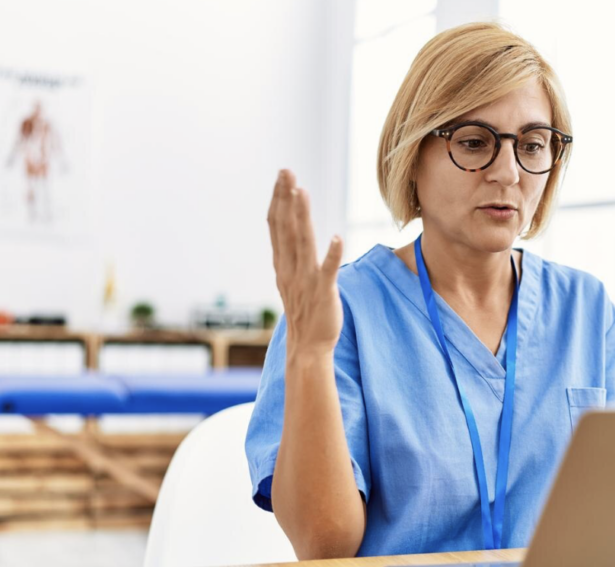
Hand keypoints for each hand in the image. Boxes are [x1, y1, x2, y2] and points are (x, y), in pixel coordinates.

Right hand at [266, 169, 343, 357]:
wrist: (307, 346)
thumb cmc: (304, 311)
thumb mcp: (291, 278)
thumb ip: (290, 254)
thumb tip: (291, 229)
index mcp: (283, 263)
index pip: (277, 225)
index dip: (279, 200)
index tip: (282, 176)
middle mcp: (290, 268)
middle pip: (286, 227)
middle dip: (285, 198)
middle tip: (286, 171)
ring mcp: (306, 280)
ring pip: (302, 243)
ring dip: (302, 216)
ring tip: (302, 192)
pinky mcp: (323, 293)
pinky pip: (327, 271)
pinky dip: (331, 255)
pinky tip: (336, 237)